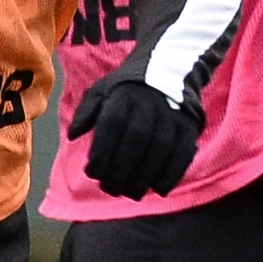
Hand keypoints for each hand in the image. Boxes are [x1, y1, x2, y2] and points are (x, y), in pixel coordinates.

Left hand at [70, 73, 202, 199]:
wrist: (168, 68)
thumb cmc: (126, 89)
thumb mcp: (101, 91)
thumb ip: (85, 113)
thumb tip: (73, 135)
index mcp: (124, 96)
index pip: (111, 125)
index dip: (102, 152)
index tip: (92, 173)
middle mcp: (149, 104)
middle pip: (136, 141)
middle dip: (121, 171)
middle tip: (110, 189)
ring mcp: (172, 115)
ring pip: (159, 150)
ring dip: (144, 177)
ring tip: (131, 193)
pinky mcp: (189, 126)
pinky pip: (183, 153)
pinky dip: (172, 174)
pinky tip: (159, 189)